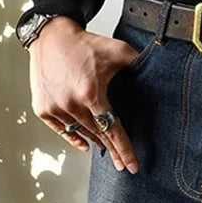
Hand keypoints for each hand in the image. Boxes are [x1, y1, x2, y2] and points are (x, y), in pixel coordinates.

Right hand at [27, 16, 141, 172]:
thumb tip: (159, 70)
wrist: (51, 36)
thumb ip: (138, 63)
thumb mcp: (118, 51)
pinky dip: (74, 137)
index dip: (124, 149)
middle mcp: (70, 104)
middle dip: (112, 151)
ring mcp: (54, 108)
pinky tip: (85, 144)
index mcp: (90, 92)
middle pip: (97, 135)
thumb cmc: (85, 44)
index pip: (111, 129)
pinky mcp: (42, 108)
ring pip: (80, 132)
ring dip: (95, 142)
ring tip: (108, 150)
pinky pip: (61, 130)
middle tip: (123, 165)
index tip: (132, 165)